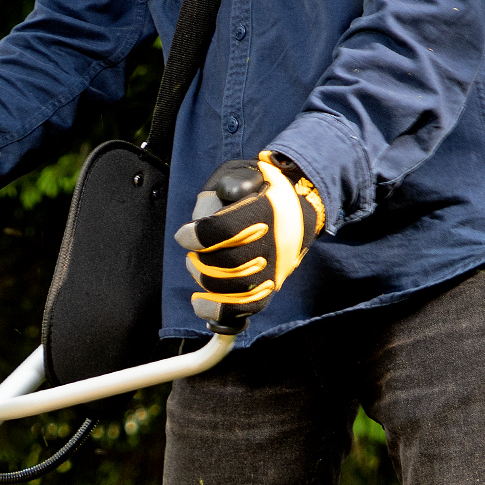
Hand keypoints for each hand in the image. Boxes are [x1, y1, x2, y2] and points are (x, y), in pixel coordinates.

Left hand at [175, 152, 323, 323]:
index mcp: (269, 209)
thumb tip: (212, 208)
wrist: (300, 203)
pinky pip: (244, 310)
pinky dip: (217, 311)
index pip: (228, 230)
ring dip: (205, 280)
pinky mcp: (270, 288)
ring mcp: (275, 269)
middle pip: (228, 263)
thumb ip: (224, 186)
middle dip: (201, 259)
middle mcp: (275, 242)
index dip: (199, 236)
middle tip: (194, 251)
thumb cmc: (261, 189)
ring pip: (234, 288)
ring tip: (198, 267)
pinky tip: (200, 302)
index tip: (184, 235)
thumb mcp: (242, 174)